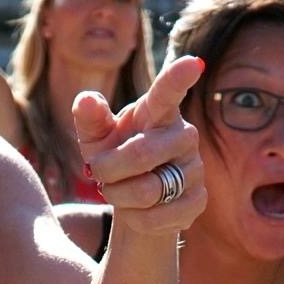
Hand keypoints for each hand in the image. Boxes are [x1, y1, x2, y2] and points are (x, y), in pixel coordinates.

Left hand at [72, 54, 206, 236]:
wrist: (135, 200)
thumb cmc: (115, 157)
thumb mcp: (97, 138)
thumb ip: (90, 119)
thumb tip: (85, 100)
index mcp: (159, 112)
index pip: (168, 92)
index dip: (179, 77)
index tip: (194, 63)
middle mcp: (184, 135)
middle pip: (140, 154)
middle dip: (108, 170)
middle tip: (98, 174)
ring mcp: (195, 169)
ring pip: (147, 191)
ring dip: (119, 196)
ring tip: (117, 192)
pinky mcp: (198, 200)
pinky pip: (158, 217)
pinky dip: (135, 219)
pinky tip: (136, 211)